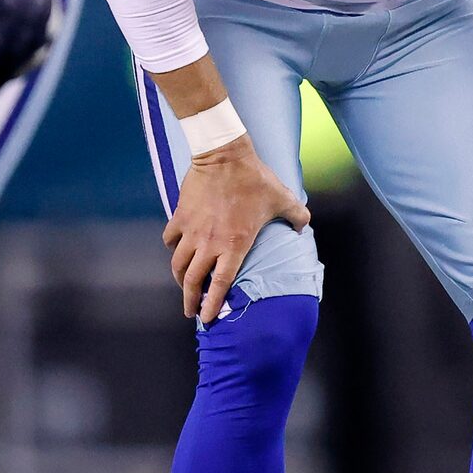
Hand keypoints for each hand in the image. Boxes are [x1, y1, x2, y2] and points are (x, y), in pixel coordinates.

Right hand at [164, 138, 310, 322]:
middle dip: (190, 301)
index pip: (221, 284)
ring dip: (180, 279)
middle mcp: (210, 242)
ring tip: (183, 286)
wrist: (224, 154)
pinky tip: (176, 251)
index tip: (208, 318)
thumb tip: (302, 228)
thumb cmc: (254, 178)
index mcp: (235, 244)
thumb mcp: (281, 197)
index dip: (213, 304)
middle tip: (191, 312)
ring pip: (178, 264)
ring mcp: (192, 230)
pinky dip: (172, 249)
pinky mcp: (180, 216)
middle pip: (193, 281)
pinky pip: (170, 240)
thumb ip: (296, 216)